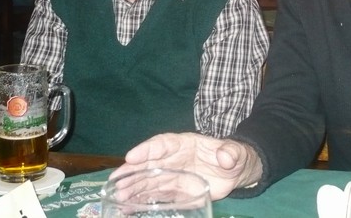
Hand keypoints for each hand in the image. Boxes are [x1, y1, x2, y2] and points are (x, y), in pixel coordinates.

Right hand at [110, 132, 262, 200]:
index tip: (131, 157)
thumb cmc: (233, 156)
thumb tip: (226, 157)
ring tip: (117, 197)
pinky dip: (142, 200)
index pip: (162, 144)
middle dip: (132, 171)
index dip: (147, 150)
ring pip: (148, 180)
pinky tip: (128, 207)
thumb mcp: (235, 152)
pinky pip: (156, 195)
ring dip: (132, 188)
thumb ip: (230, 152)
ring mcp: (172, 175)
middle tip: (115, 182)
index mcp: (184, 144)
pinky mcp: (175, 190)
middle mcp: (173, 158)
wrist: (235, 171)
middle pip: (149, 163)